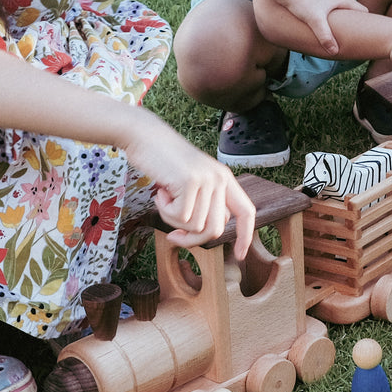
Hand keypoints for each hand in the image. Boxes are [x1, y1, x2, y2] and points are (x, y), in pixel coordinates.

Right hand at [129, 120, 255, 258]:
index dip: (245, 235)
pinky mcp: (191, 182)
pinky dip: (165, 210)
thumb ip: (203, 203)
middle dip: (192, 239)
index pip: (246, 211)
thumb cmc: (163, 163)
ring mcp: (207, 179)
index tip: (239, 255)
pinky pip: (179, 217)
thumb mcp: (191, 183)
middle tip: (173, 234)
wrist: (144, 136)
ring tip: (165, 197)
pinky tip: (161, 192)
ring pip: (195, 225)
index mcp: (225, 179)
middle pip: (215, 229)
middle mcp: (221, 179)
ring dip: (172, 219)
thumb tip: (204, 235)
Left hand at [280, 0, 365, 55]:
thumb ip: (325, 37)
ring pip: (341, 6)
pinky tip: (324, 22)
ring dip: (342, 17)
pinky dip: (332, 13)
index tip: (368, 34)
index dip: (367, 22)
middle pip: (352, 9)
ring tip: (339, 31)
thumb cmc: (300, 1)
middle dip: (354, 22)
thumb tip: (335, 52)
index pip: (362, 10)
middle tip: (354, 36)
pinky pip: (331, 4)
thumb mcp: (315, 21)